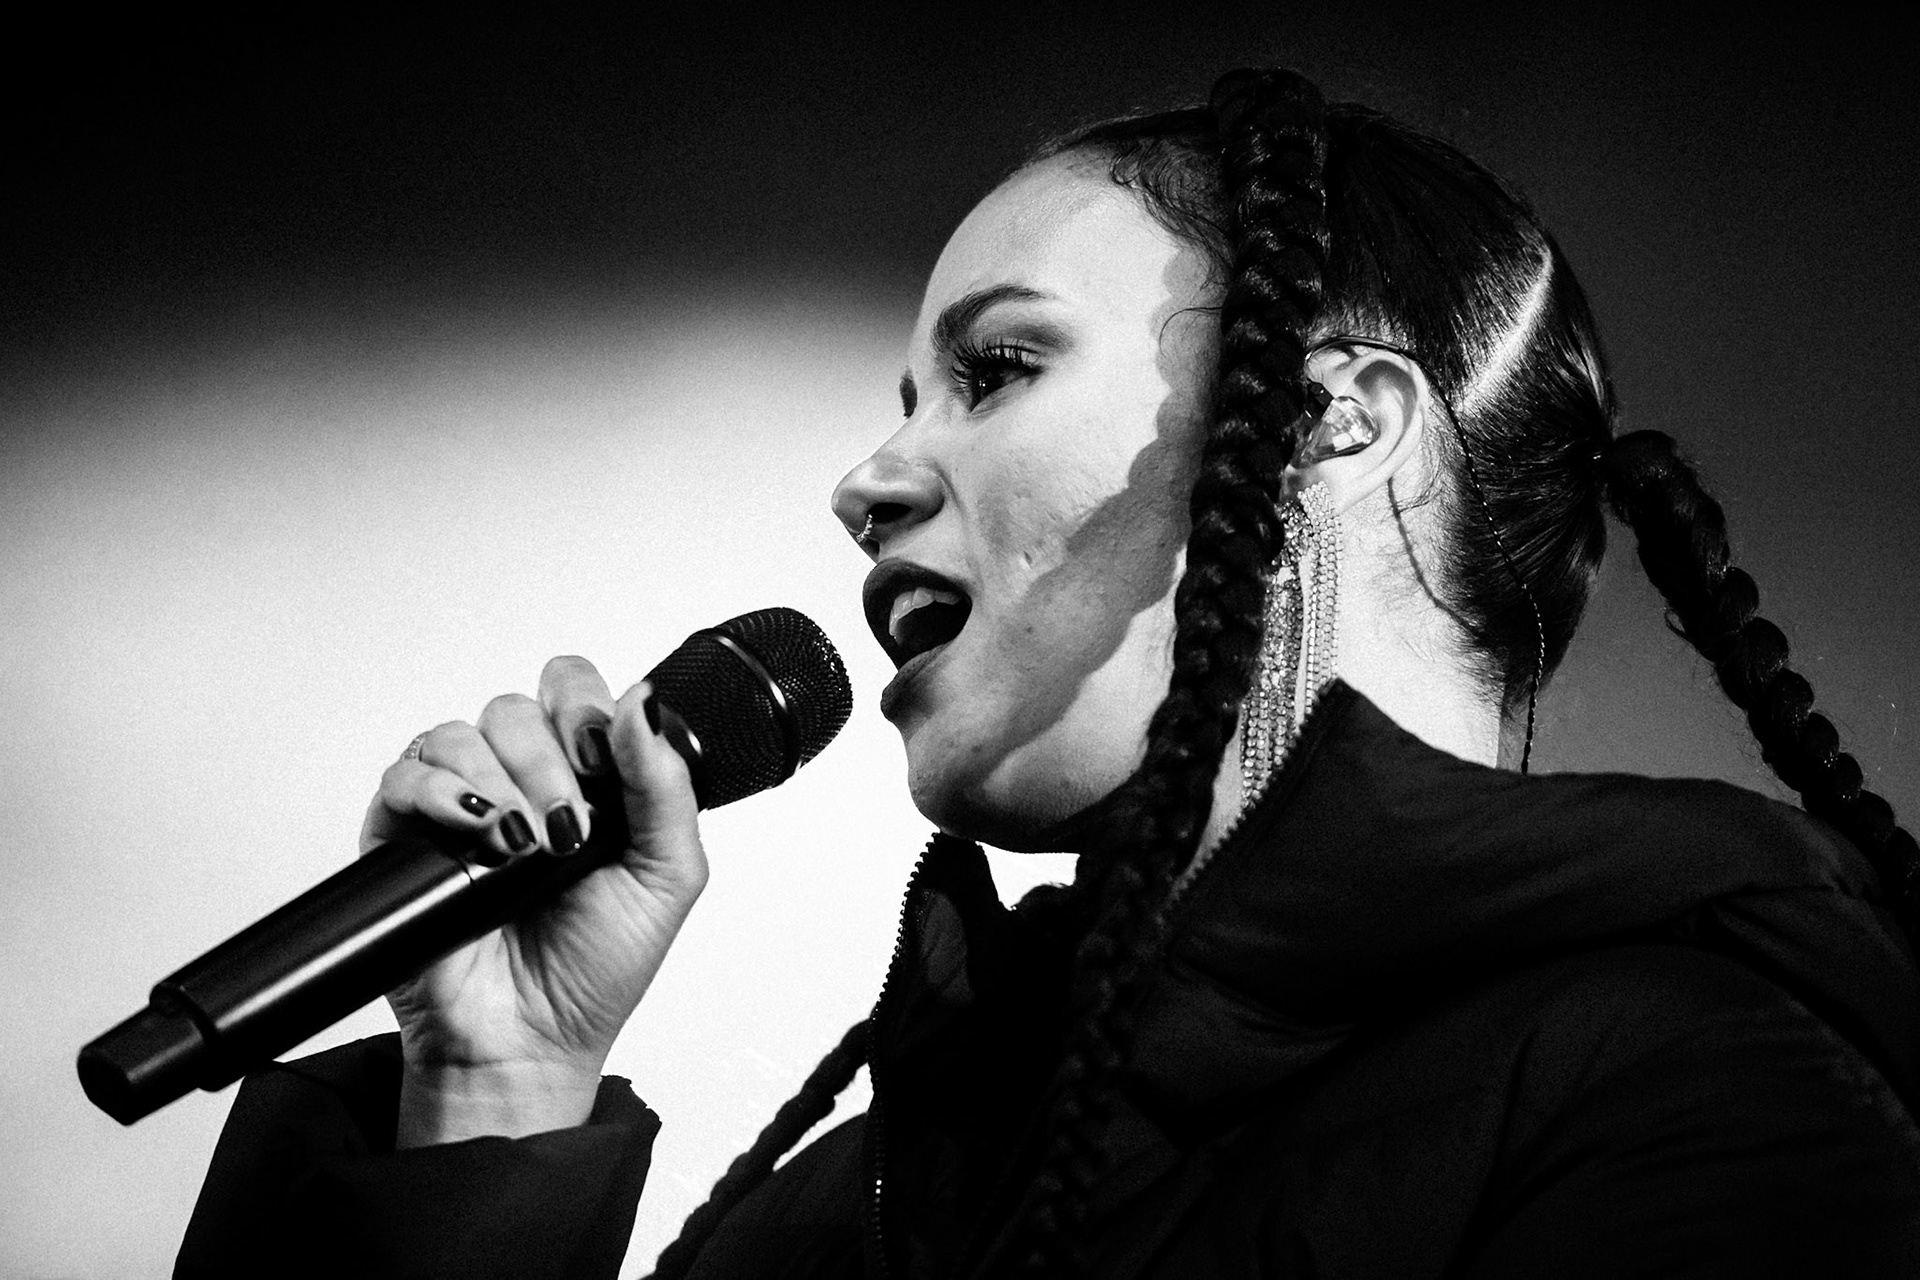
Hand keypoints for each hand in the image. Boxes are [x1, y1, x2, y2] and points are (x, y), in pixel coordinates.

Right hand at [362, 657, 707, 1143]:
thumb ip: (665, 784)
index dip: (583, 707)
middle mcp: (519, 781)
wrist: (530, 1042)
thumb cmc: (596, 969)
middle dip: (547, 759)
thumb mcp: (667, 874)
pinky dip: (440, 792)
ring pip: (462, 734)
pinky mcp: (403, 835)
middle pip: (516, 707)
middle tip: (567, 828)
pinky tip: (477, 831)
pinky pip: (405, 775)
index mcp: (584, 778)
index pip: (571, 690)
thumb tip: (643, 702)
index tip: (600, 759)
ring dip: (499, 780)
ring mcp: (460, 805)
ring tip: (523, 846)